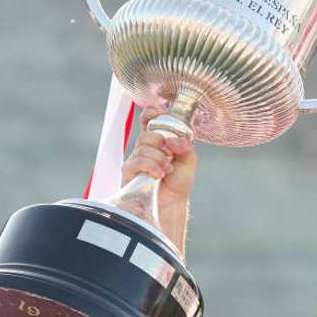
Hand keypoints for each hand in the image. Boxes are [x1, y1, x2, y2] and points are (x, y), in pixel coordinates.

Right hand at [121, 107, 197, 248]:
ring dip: (159, 157)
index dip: (150, 114)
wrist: (171, 205)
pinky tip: (159, 174)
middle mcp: (143, 149)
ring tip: (167, 170)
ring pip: (142, 146)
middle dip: (160, 140)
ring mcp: (134, 161)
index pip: (148, 122)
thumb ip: (184, 144)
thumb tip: (175, 138)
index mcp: (157, 143)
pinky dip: (151, 165)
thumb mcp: (188, 159)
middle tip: (170, 153)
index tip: (156, 110)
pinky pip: (136, 161)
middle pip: (146, 133)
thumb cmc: (178, 183)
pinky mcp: (128, 173)